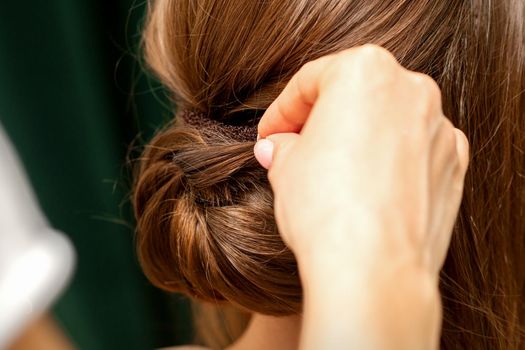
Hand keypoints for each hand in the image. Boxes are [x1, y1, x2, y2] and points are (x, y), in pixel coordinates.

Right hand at [254, 44, 468, 278]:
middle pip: (355, 96)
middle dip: (321, 120)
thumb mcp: (285, 167)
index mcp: (365, 71)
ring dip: (358, 140)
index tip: (270, 134)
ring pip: (387, 122)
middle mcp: (411, 89)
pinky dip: (390, 162)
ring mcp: (438, 128)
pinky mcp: (453, 165)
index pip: (311, 81)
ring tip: (331, 172)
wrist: (374, 268)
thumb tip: (278, 147)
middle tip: (296, 148)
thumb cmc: (326, 208)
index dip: (282, 111)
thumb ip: (284, 146)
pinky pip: (413, 152)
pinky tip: (368, 189)